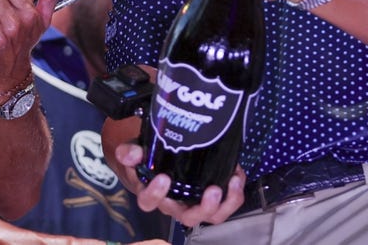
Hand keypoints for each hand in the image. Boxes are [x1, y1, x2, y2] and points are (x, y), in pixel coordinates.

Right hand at [111, 139, 244, 228]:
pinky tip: (236, 173)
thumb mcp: (136, 150)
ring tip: (232, 182)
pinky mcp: (210, 198)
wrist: (159, 161)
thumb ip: (131, 152)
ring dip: (225, 203)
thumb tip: (130, 154)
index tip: (164, 178)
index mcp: (152, 195)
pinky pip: (226, 204)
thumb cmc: (147, 159)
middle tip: (212, 190)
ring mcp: (194, 204)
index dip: (156, 194)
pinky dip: (234, 192)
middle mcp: (174, 205)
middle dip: (203, 207)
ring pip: (211, 216)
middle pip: (188, 218)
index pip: (149, 202)